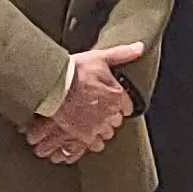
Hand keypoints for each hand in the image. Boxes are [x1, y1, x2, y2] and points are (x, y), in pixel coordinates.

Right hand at [27, 42, 144, 162]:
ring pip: (106, 134)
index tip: (110, 100)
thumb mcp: (100, 58)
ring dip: (100, 129)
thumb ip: (122, 54)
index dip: (119, 103)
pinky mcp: (83, 136)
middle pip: (116, 121)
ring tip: (89, 121)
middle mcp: (110, 114)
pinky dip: (90, 140)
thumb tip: (140, 47)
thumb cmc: (75, 71)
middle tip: (97, 108)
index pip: (127, 106)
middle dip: (109, 116)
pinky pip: (93, 144)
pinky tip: (84, 133)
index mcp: (117, 96)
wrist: (52, 86)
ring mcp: (97, 127)